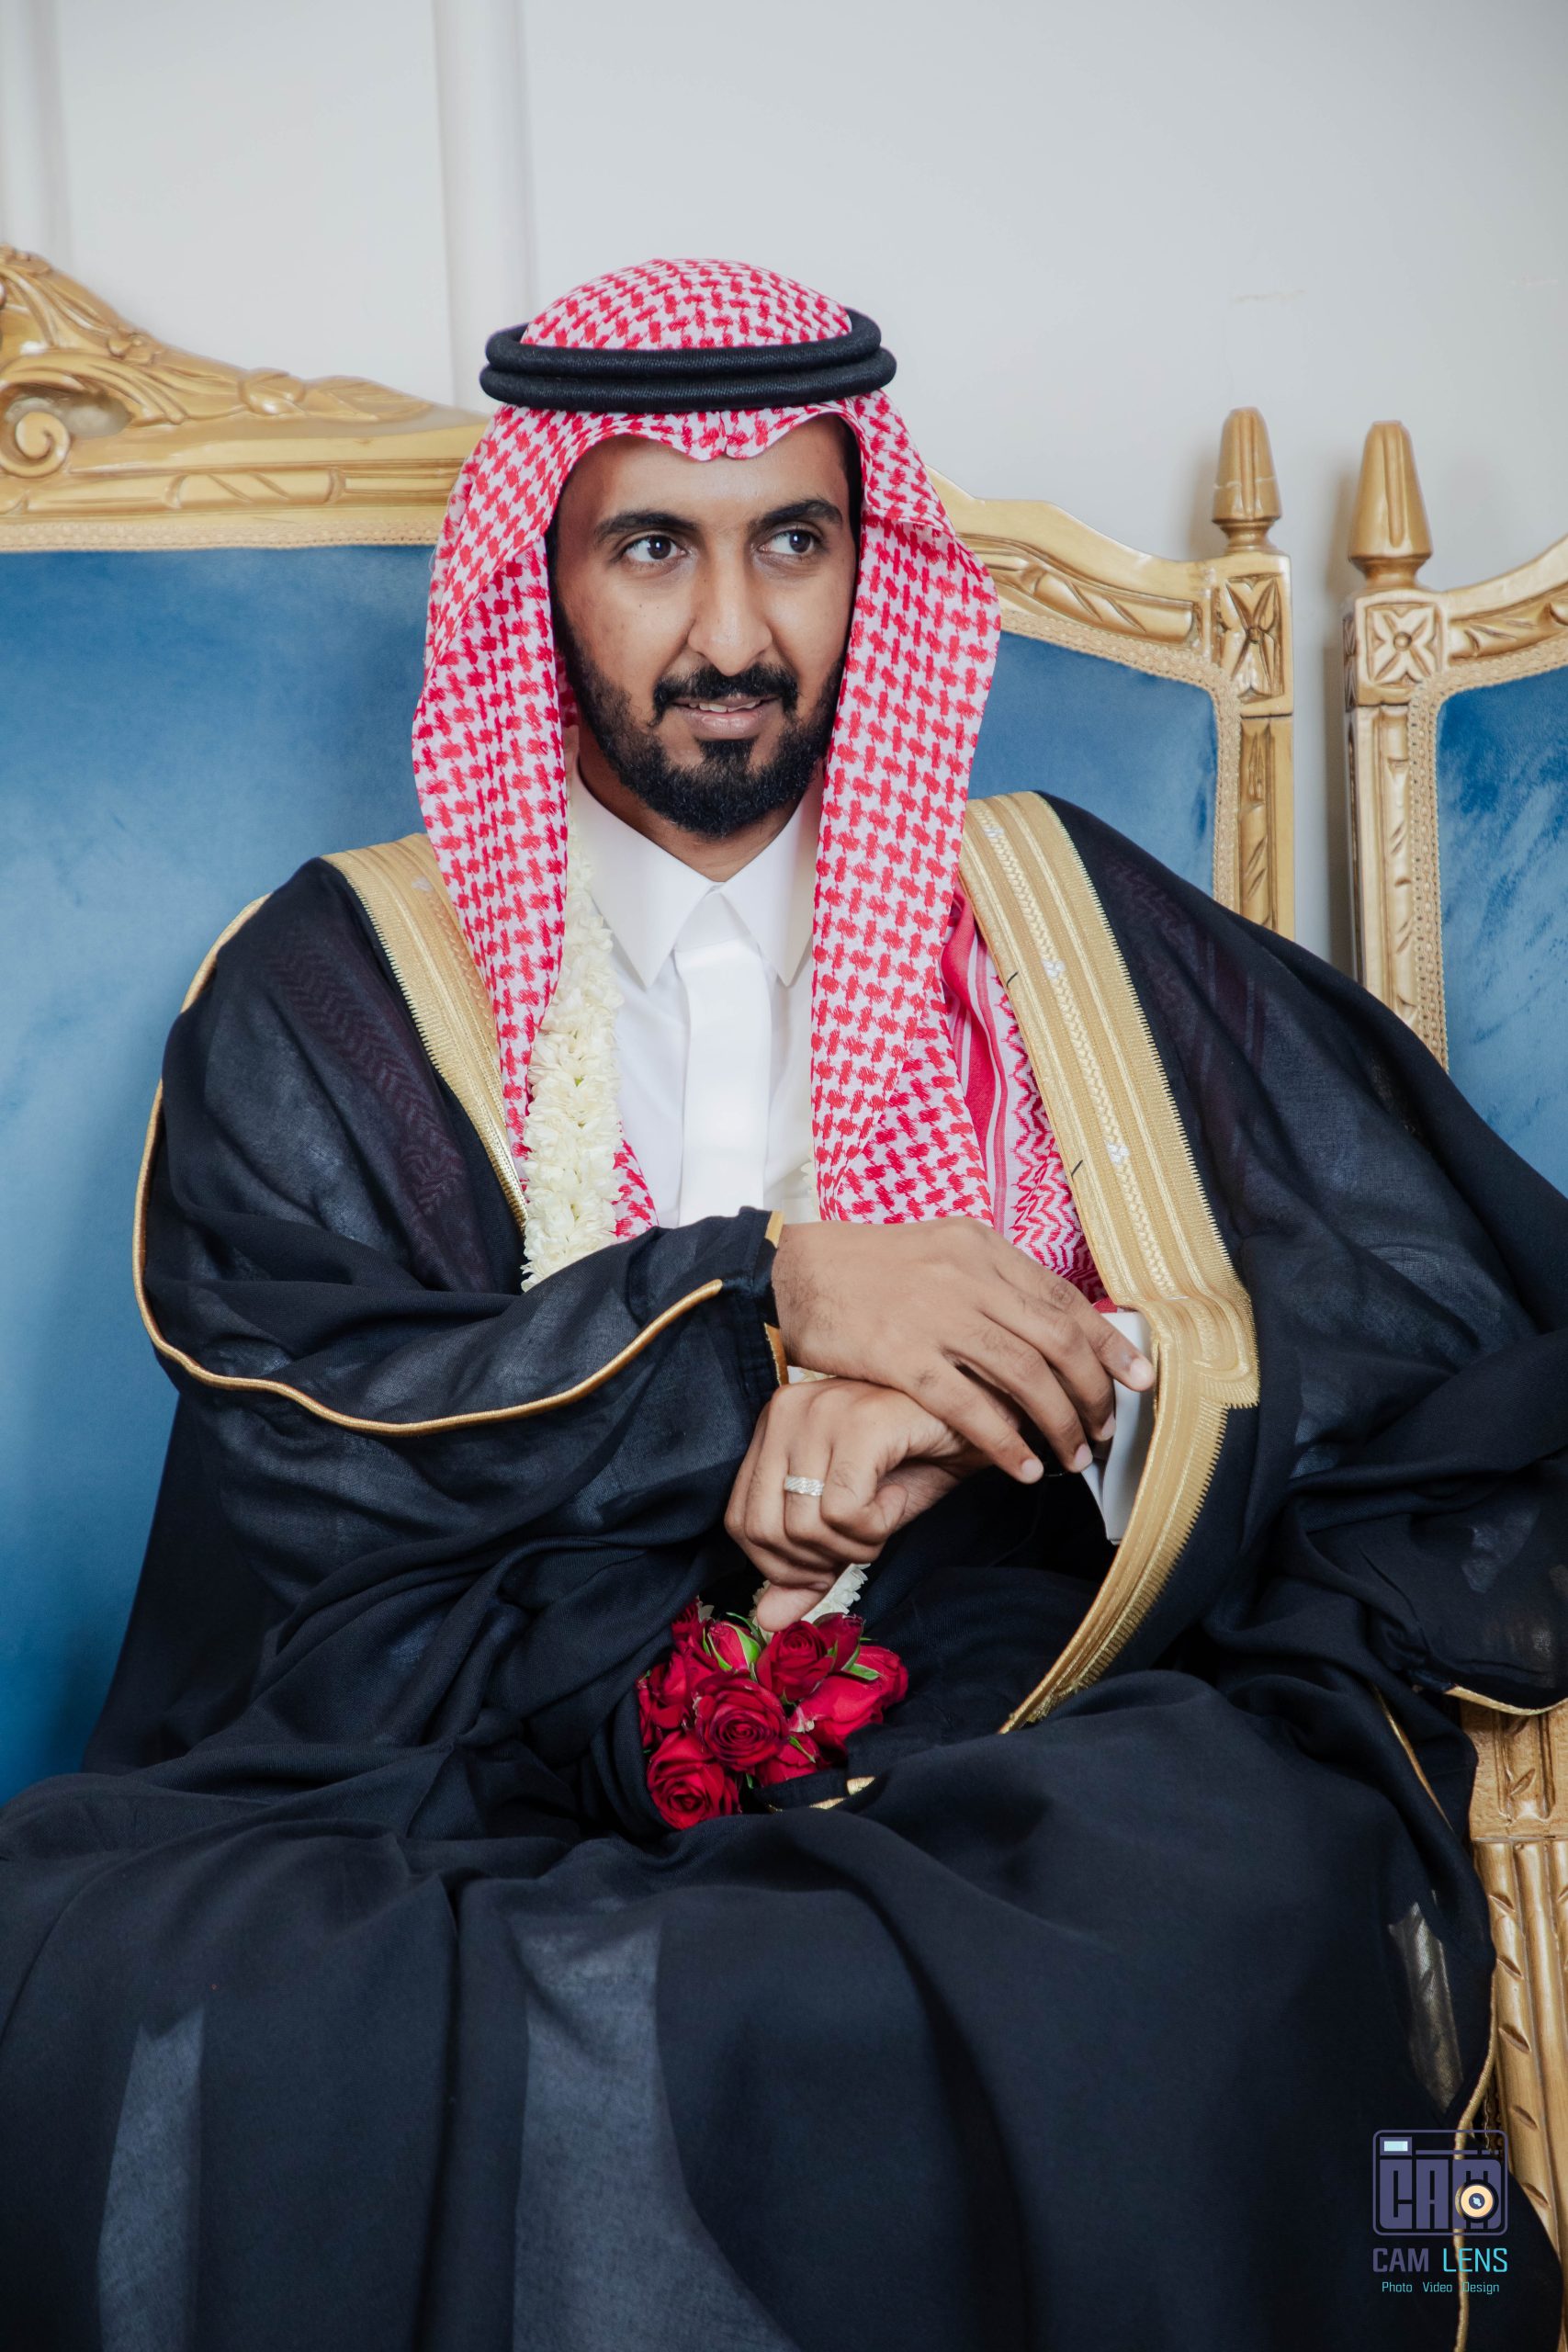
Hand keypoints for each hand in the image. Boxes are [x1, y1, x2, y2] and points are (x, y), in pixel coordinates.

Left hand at [725, 1378, 986, 1631]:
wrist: (981, 1422)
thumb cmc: (917, 1461)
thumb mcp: (855, 1520)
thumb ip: (810, 1566)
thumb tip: (768, 1621)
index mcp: (772, 1427)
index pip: (740, 1522)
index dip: (783, 1565)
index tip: (830, 1560)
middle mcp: (785, 1410)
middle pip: (764, 1530)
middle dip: (817, 1561)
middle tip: (862, 1540)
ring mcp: (820, 1411)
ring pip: (804, 1526)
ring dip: (854, 1545)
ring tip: (884, 1515)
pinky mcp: (858, 1422)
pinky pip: (843, 1511)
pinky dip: (876, 1526)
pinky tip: (897, 1497)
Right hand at [770, 1217, 1151, 1484]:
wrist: (793, 1272)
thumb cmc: (868, 1267)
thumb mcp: (940, 1250)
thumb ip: (991, 1281)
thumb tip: (1047, 1323)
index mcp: (982, 1247)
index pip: (1063, 1299)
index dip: (1107, 1344)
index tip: (1137, 1379)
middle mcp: (968, 1276)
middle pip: (1055, 1341)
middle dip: (1092, 1393)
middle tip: (1104, 1430)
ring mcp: (936, 1317)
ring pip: (1023, 1376)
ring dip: (1058, 1423)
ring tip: (1072, 1457)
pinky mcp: (903, 1357)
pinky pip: (970, 1407)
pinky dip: (1004, 1441)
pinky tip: (1020, 1466)